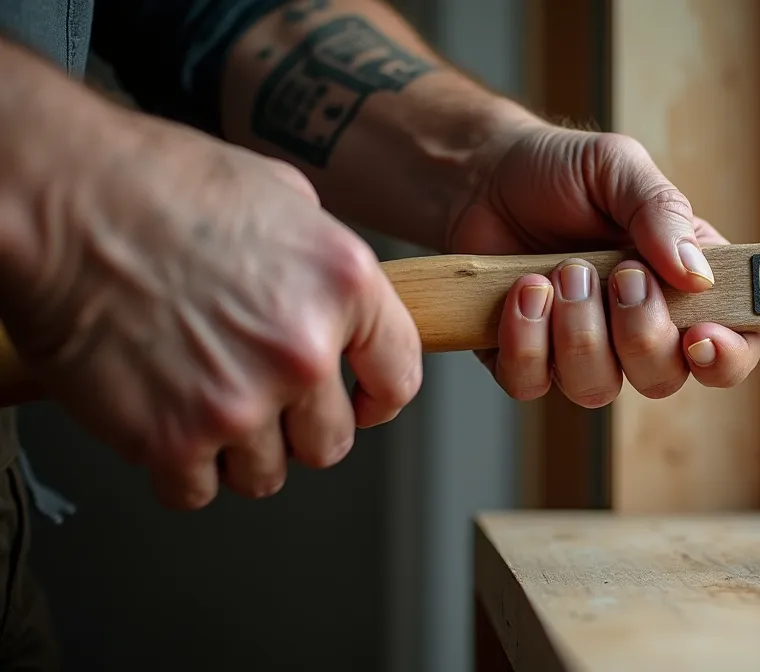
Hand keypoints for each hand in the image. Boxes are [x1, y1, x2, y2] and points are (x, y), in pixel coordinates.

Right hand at [0, 109, 420, 508]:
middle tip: (259, 397)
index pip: (399, 377)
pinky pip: (196, 491)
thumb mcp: (279, 194)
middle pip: (330, 442)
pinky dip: (178, 468)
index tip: (359, 403)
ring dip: (237, 451)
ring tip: (200, 399)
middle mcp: (303, 351)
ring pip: (265, 475)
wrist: (57, 200)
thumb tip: (332, 298)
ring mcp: (240, 401)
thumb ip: (321, 260)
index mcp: (344, 286)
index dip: (378, 398)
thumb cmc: (154, 183)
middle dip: (298, 428)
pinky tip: (161, 419)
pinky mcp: (171, 438)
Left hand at [445, 122, 759, 406]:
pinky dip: (526, 339)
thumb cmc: (560, 171)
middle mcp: (638, 328)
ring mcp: (582, 351)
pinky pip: (532, 383)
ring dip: (579, 333)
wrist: (482, 176)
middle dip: (640, 332)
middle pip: (664, 379)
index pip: (733, 344)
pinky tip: (521, 289)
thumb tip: (698, 277)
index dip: (727, 356)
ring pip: (597, 389)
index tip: (701, 336)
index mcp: (684, 285)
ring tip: (559, 274)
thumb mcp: (619, 167)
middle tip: (618, 274)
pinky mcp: (527, 359)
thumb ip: (662, 212)